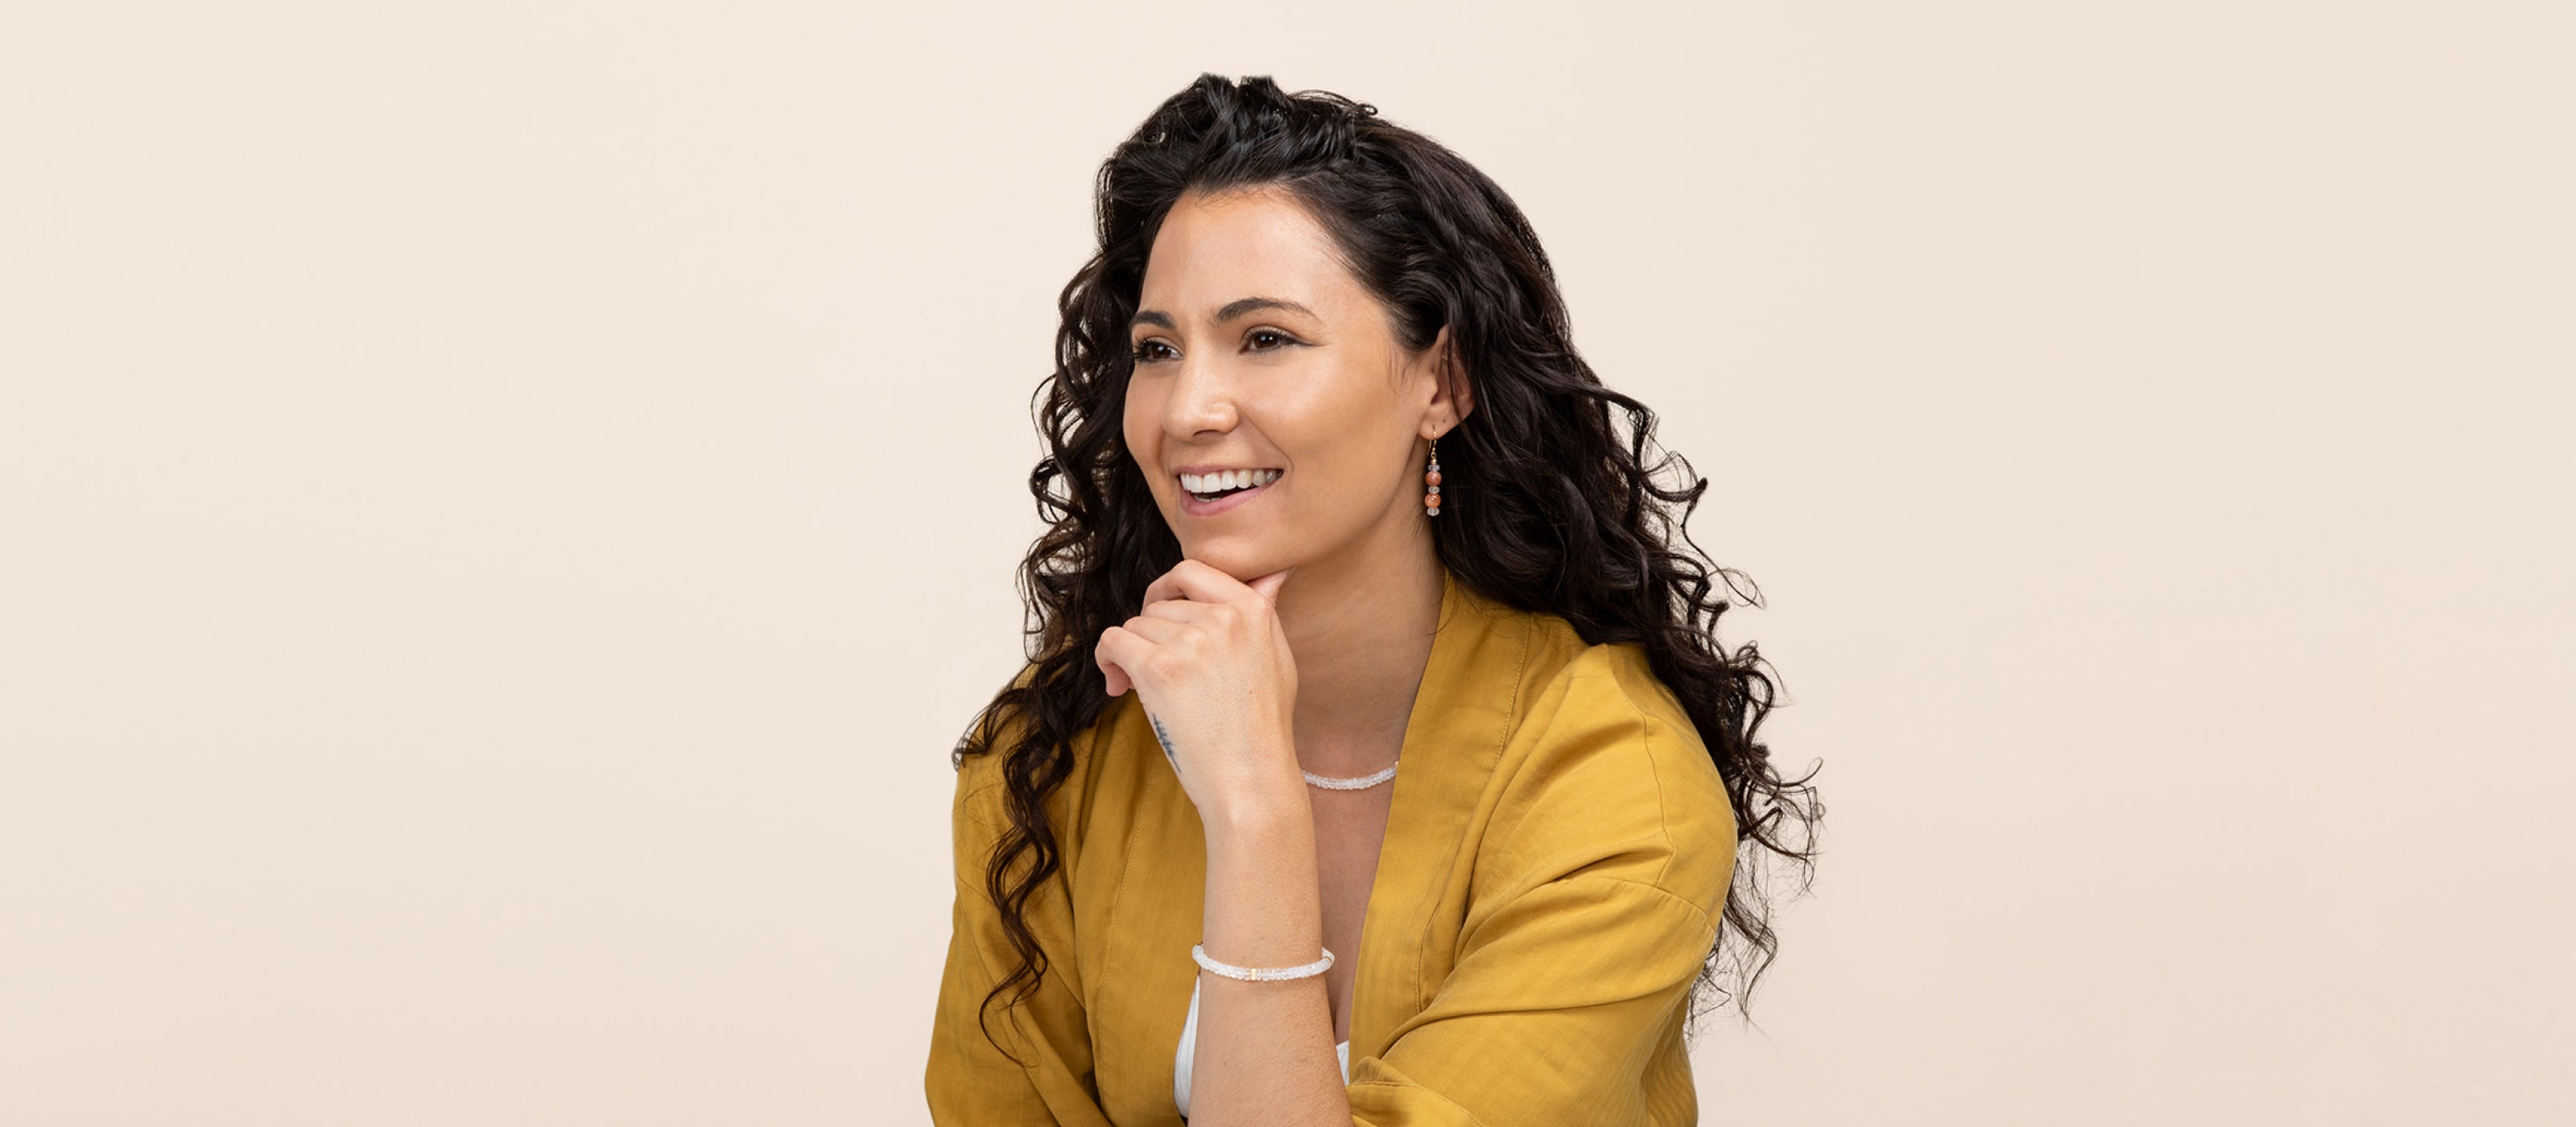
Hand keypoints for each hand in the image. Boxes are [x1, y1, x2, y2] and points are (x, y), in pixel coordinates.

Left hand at [1094, 559, 1298, 819]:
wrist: (1250, 778)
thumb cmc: (1262, 727)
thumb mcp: (1278, 657)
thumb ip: (1265, 612)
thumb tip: (1274, 573)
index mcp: (1252, 610)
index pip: (1193, 570)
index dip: (1167, 590)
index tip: (1159, 614)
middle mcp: (1223, 618)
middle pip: (1159, 605)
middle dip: (1150, 635)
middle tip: (1153, 669)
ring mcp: (1191, 641)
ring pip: (1135, 625)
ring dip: (1131, 654)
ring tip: (1141, 688)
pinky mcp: (1159, 668)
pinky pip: (1113, 642)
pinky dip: (1107, 661)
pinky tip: (1118, 685)